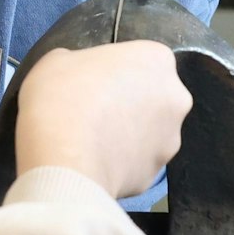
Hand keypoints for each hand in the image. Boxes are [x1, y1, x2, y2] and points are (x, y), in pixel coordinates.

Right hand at [14, 42, 189, 198]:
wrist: (63, 159)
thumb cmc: (61, 98)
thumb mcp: (57, 60)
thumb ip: (81, 63)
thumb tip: (82, 77)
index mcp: (156, 59)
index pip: (141, 59)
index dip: (114, 70)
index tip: (93, 81)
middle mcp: (175, 98)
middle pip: (152, 95)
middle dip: (129, 102)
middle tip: (93, 109)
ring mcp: (170, 140)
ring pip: (148, 132)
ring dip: (127, 134)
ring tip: (90, 140)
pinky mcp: (155, 175)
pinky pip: (137, 163)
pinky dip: (120, 163)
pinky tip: (94, 161)